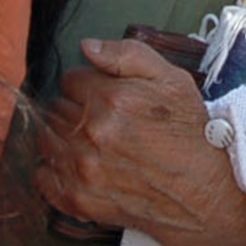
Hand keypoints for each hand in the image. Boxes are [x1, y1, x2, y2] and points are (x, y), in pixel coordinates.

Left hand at [35, 39, 245, 245]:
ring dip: (61, 135)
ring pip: (46, 139)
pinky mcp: (79, 200)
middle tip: (99, 118)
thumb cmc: (189, 133)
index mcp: (112, 99)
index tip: (101, 94)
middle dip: (73, 108)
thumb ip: (127, 55)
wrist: (203, 192)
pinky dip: (52, 169)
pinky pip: (43, 177)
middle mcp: (92, 133)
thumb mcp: (171, 80)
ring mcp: (83, 169)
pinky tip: (74, 164)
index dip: (86, 84)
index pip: (70, 79)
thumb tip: (86, 46)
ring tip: (87, 140)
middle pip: (56, 108)